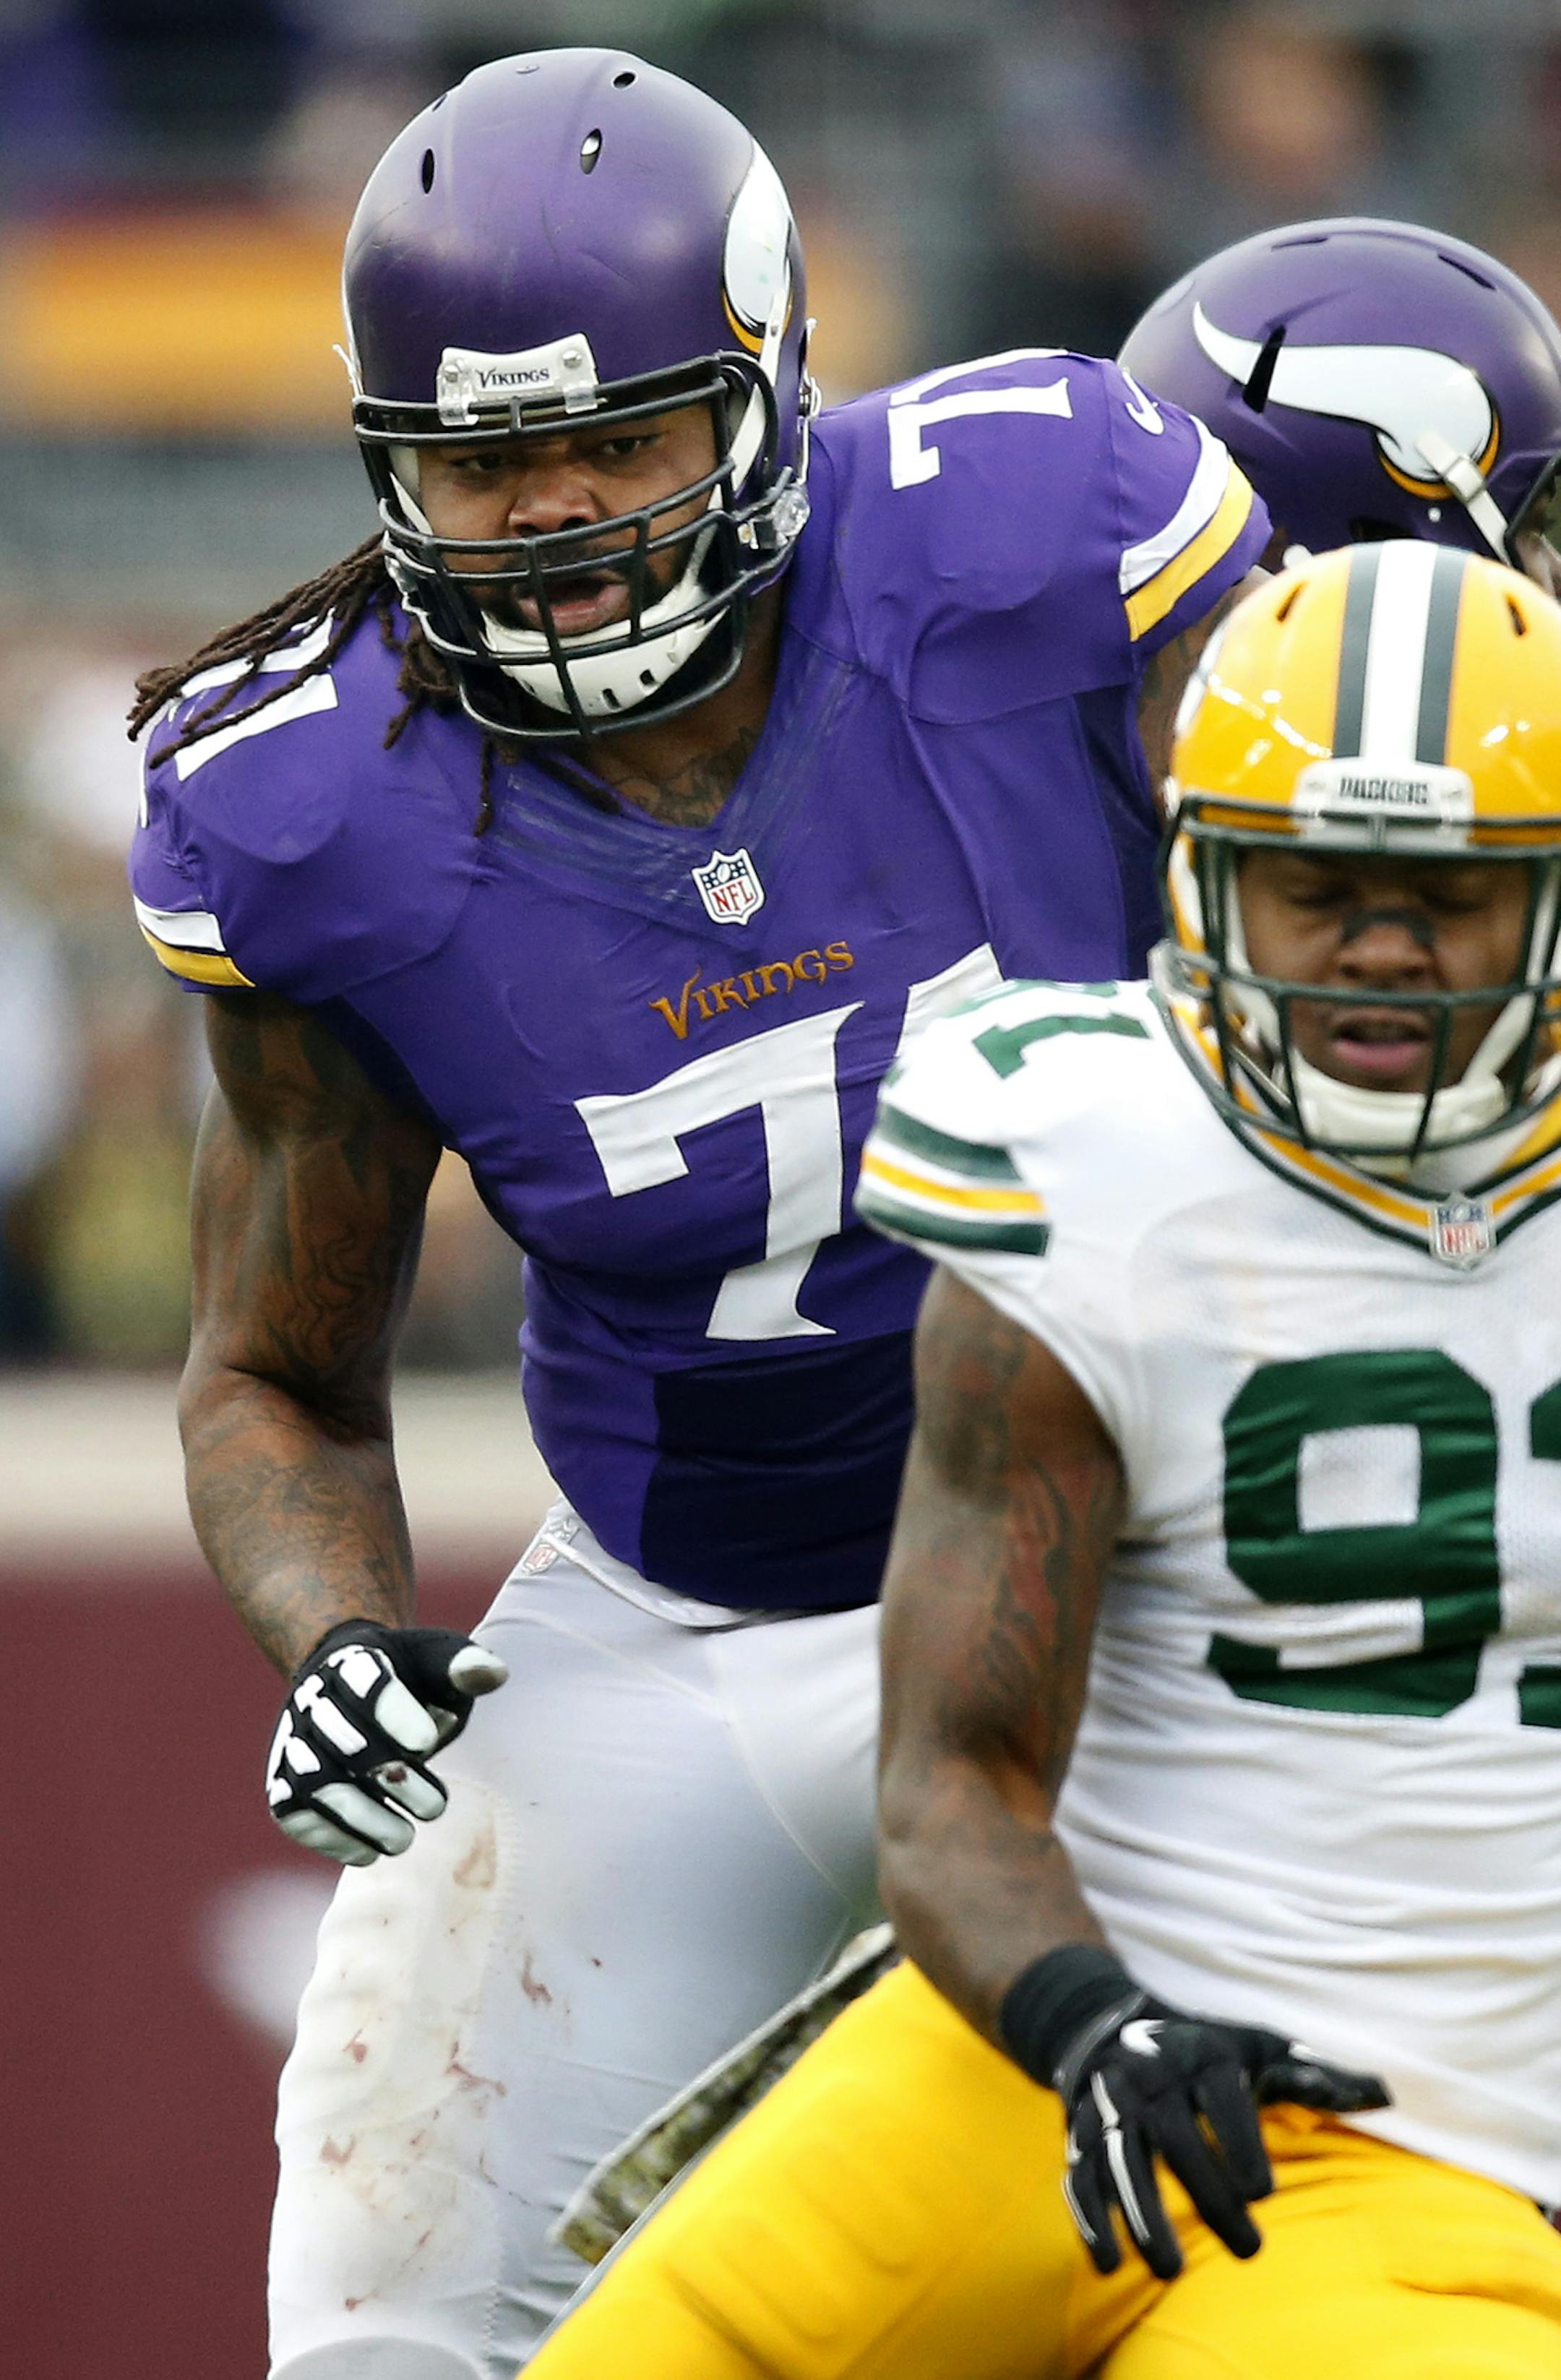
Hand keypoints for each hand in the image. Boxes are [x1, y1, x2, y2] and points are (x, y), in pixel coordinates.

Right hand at [265, 1619, 507, 1865]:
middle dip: (392, 1778)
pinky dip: (332, 1839)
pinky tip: (371, 1849)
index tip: (426, 1742)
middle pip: (347, 1743)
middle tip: (436, 1807)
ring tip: (404, 1839)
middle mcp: (314, 1701)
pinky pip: (299, 1818)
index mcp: (356, 1663)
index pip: (370, 1685)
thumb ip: (463, 1666)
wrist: (349, 1691)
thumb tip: (493, 1674)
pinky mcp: (285, 1788)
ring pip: (317, 1785)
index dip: (396, 1715)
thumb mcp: (439, 1662)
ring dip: (362, 1819)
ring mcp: (294, 1746)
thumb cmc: (409, 1680)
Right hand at [1057, 1997, 1389, 2280]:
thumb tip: (1385, 2094)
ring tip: (1171, 2270)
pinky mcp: (1076, 2134)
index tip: (1263, 2192)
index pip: (1218, 2094)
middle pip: (1174, 2137)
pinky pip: (1077, 2176)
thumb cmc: (1205, 2051)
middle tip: (1250, 2249)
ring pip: (1120, 2159)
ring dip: (1141, 2215)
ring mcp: (1107, 2105)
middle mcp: (1146, 2074)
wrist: (1110, 2028)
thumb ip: (1315, 2075)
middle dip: (1208, 2195)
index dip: (1238, 2140)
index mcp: (1198, 2052)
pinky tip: (1109, 2263)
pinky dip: (1090, 2219)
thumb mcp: (1258, 2049)